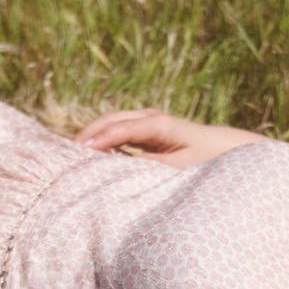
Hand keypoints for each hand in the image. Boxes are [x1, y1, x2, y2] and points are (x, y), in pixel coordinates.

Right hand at [73, 110, 253, 168]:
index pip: (123, 128)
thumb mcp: (180, 170)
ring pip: (110, 123)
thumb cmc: (205, 162)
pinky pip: (115, 132)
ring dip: (91, 137)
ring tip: (70, 157)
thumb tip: (120, 169)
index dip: (102, 138)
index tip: (82, 151)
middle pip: (111, 119)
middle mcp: (150, 117)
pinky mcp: (143, 129)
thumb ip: (151, 168)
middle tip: (65, 155)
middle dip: (88, 134)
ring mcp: (145, 120)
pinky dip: (100, 141)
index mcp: (161, 124)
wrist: (223, 150)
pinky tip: (88, 157)